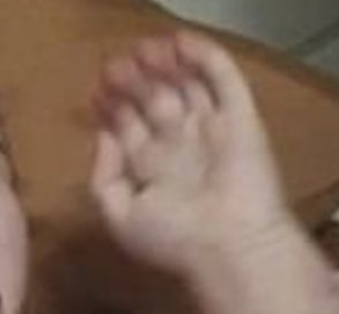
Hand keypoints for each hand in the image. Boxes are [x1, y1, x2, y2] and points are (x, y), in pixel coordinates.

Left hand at [91, 32, 295, 279]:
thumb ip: (105, 177)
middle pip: (155, 101)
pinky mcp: (242, 119)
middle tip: (115, 67)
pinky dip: (205, 57)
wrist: (231, 247)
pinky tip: (181, 42)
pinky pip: (224, 79)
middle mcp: (182, 147)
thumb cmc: (174, 239)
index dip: (112, 106)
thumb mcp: (121, 216)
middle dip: (134, 82)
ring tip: (144, 49)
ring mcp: (213, 130)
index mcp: (154, 171)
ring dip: (165, 65)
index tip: (96, 91)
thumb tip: (103, 136)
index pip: (130, 128)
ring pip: (187, 85)